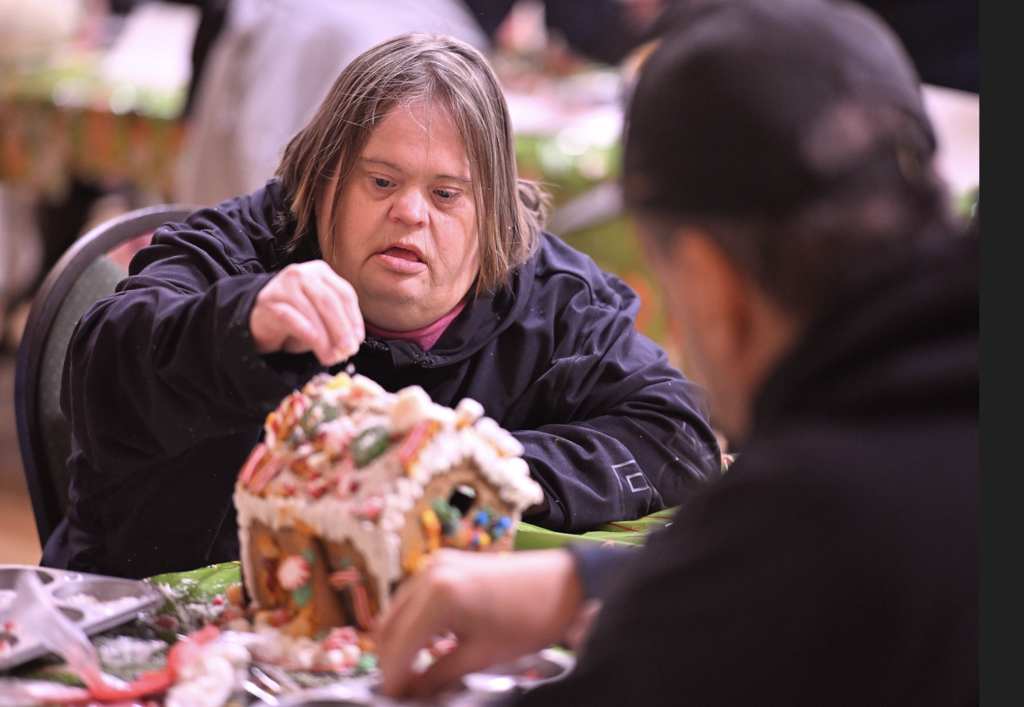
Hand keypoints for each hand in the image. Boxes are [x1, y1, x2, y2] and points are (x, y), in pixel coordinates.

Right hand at [249, 261, 363, 364]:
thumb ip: (337, 325)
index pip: (344, 294)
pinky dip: (303, 329)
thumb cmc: (297, 318)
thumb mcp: (322, 318)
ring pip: (311, 310)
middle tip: (348, 351)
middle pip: (329, 301)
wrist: (260, 319)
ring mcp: (283, 286)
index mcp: (321, 273)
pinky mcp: (268, 302)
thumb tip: (350, 344)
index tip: (358, 340)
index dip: (354, 318)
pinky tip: (312, 340)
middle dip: (341, 329)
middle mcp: (303, 274)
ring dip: (324, 338)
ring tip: (330, 357)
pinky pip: (289, 316)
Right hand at [376, 549, 583, 698]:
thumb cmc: (528, 619)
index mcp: (438, 594)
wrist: (564, 583)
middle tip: (402, 690)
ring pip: (398, 610)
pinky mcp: (445, 562)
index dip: (392, 678)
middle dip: (392, 660)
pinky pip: (414, 596)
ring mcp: (436, 563)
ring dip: (400, 641)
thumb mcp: (481, 656)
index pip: (399, 645)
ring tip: (413, 672)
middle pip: (390, 625)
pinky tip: (429, 644)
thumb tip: (411, 693)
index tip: (392, 700)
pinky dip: (413, 621)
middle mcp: (429, 572)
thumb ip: (438, 677)